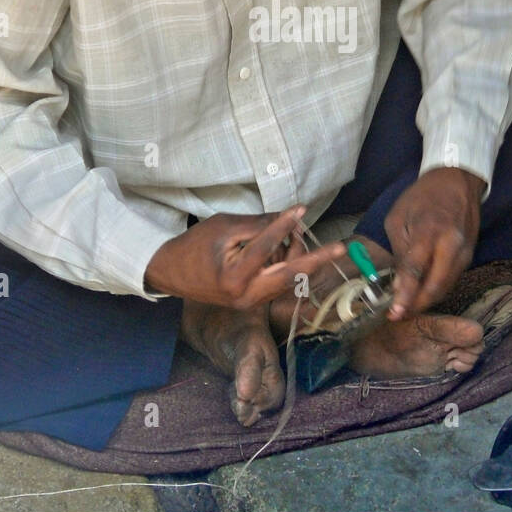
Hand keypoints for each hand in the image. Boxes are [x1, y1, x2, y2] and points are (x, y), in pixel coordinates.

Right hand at [144, 205, 346, 308]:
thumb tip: (287, 220)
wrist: (171, 273)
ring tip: (297, 231)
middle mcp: (246, 296)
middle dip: (316, 260)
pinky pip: (278, 283)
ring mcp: (251, 303)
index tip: (301, 208)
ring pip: (287, 280)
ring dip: (299, 257)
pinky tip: (287, 247)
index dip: (284, 225)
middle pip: (289, 275)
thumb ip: (257, 225)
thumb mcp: (224, 226)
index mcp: (235, 277)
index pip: (266, 246)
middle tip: (340, 247)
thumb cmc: (195, 245)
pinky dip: (287, 265)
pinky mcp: (252, 303)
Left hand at [383, 167, 484, 320]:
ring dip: (428, 300)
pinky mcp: (470, 254)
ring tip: (408, 308)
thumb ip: (400, 251)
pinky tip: (424, 292)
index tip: (394, 313)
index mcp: (429, 231)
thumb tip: (398, 284)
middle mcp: (451, 244)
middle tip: (400, 316)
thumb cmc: (421, 197)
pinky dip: (438, 289)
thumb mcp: (399, 218)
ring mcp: (465, 251)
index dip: (405, 295)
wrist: (457, 180)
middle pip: (437, 285)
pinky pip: (453, 278)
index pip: (416, 270)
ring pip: (447, 286)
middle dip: (418, 305)